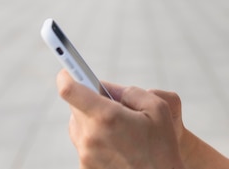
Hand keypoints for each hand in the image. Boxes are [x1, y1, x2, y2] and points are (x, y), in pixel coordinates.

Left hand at [56, 70, 185, 168]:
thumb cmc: (162, 144)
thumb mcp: (157, 107)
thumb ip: (128, 91)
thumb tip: (104, 88)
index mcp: (107, 117)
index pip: (70, 90)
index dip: (66, 75)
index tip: (67, 70)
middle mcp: (91, 137)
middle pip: (75, 108)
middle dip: (88, 100)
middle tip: (109, 103)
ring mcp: (86, 156)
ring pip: (78, 126)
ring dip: (91, 121)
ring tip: (118, 128)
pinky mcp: (85, 168)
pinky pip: (84, 145)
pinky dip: (95, 139)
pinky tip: (117, 145)